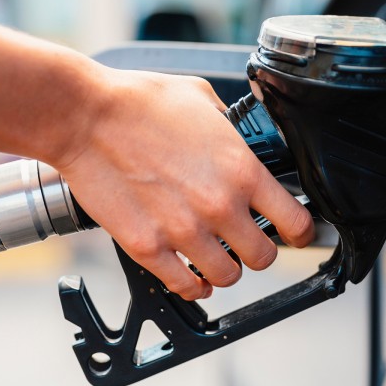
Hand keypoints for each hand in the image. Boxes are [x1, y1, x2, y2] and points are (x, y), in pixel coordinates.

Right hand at [51, 65, 313, 300]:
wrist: (85, 117)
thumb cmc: (137, 102)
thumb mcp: (202, 99)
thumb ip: (229, 128)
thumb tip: (238, 141)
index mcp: (241, 170)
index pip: (296, 222)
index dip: (300, 231)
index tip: (293, 232)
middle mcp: (219, 206)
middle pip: (264, 258)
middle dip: (258, 250)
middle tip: (245, 241)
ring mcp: (184, 231)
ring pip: (227, 277)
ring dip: (224, 269)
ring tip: (215, 256)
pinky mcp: (148, 247)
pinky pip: (184, 286)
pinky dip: (192, 286)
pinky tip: (191, 276)